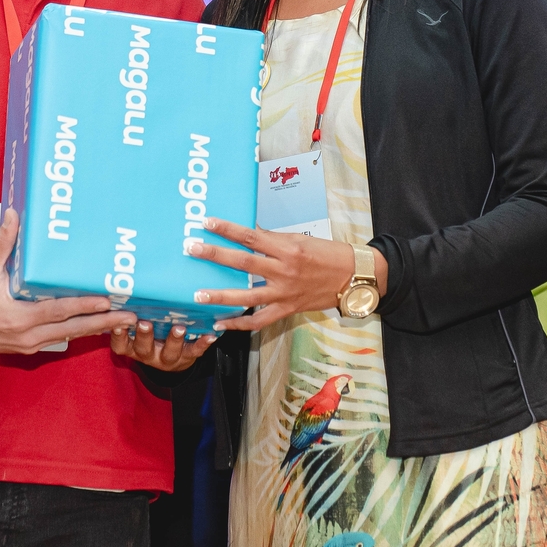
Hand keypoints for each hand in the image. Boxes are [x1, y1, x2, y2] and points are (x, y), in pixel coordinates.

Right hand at [0, 209, 134, 354]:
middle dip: (104, 324)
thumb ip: (2, 243)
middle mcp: (28, 337)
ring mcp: (30, 345)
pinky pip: (60, 339)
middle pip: (74, 331)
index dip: (85, 306)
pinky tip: (97, 326)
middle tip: (131, 318)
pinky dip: (79, 332)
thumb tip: (14, 215)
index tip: (107, 301)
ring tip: (122, 322)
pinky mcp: (29, 347)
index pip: (59, 312)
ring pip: (70, 337)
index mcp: (19, 319)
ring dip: (96, 329)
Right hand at [110, 320, 216, 371]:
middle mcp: (148, 354)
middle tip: (145, 324)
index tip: (117, 324)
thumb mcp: (138, 327)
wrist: (174, 358)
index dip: (118, 336)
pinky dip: (202, 343)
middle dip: (144, 336)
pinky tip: (209, 335)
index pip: (120, 345)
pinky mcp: (187, 357)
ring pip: (169, 352)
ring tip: (179, 328)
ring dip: (174, 339)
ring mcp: (167, 358)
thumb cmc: (152, 333)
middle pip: (143, 348)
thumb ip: (132, 312)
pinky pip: (194, 351)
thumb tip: (126, 285)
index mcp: (133, 347)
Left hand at [186, 218, 382, 331]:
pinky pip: (258, 320)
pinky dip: (238, 323)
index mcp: (287, 248)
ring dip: (220, 296)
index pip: (251, 236)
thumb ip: (273, 238)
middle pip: (243, 263)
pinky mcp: (287, 310)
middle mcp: (284, 271)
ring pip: (247, 297)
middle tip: (192, 250)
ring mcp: (284, 293)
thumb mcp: (300, 239)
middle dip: (215, 255)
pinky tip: (220, 323)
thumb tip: (250, 230)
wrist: (354, 277)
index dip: (228, 229)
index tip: (207, 222)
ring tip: (198, 295)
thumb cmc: (328, 254)